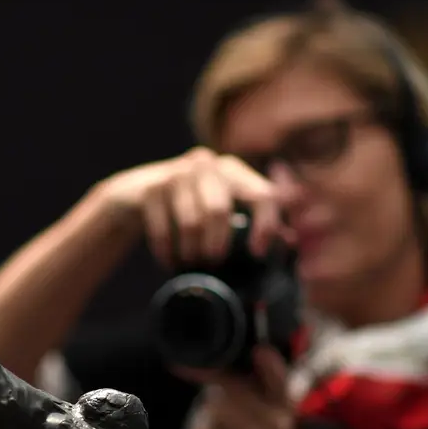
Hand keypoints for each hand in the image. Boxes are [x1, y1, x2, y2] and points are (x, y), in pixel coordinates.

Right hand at [86, 147, 295, 267]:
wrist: (136, 196)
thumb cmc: (190, 208)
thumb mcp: (225, 211)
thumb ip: (257, 223)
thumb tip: (290, 240)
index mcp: (235, 171)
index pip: (262, 194)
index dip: (265, 225)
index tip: (258, 252)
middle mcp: (209, 164)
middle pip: (221, 211)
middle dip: (218, 244)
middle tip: (214, 264)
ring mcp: (178, 172)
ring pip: (192, 222)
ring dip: (191, 251)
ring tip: (191, 263)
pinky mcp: (152, 187)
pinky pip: (164, 229)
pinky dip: (167, 251)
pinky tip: (169, 261)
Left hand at [183, 347, 295, 428]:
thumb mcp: (263, 416)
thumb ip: (245, 384)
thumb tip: (210, 358)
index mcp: (286, 408)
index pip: (280, 379)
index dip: (269, 364)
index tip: (257, 351)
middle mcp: (280, 426)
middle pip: (235, 388)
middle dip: (214, 386)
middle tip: (205, 390)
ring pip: (218, 410)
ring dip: (210, 416)